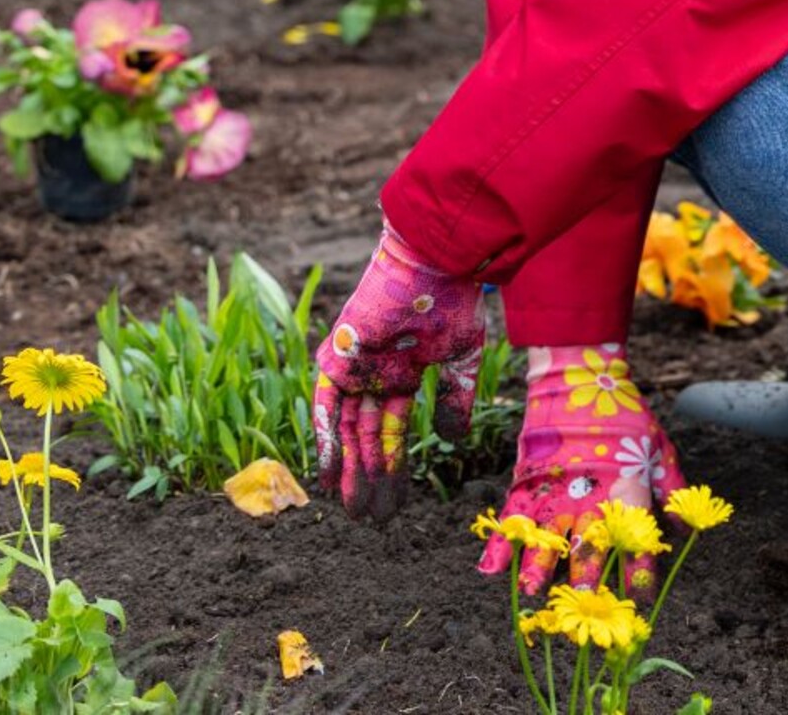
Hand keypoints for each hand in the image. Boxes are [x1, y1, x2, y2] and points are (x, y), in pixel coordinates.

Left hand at [311, 221, 485, 521]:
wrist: (432, 264)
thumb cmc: (452, 302)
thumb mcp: (461, 358)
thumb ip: (455, 399)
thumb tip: (453, 441)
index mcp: (401, 375)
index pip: (391, 432)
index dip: (393, 467)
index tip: (397, 504)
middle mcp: (373, 378)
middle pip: (366, 439)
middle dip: (370, 480)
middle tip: (371, 521)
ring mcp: (354, 371)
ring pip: (348, 432)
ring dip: (349, 471)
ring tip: (354, 511)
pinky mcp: (338, 360)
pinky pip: (326, 408)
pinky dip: (326, 441)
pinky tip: (326, 476)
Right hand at [477, 346, 687, 598]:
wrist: (579, 376)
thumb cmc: (625, 414)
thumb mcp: (657, 446)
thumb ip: (670, 486)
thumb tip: (684, 524)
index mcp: (625, 485)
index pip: (637, 533)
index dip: (640, 568)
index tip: (642, 600)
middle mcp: (590, 492)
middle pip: (588, 543)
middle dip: (587, 578)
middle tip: (585, 610)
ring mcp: (555, 487)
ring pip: (546, 536)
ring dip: (539, 569)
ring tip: (533, 596)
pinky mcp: (528, 479)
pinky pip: (512, 515)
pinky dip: (499, 542)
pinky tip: (490, 571)